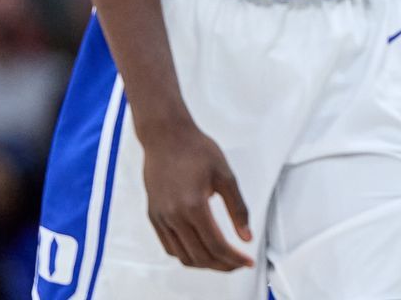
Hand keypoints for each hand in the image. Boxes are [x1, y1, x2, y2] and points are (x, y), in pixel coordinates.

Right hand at [138, 119, 253, 270]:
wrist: (166, 136)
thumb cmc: (196, 150)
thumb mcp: (226, 176)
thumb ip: (238, 209)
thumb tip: (246, 236)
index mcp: (193, 206)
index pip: (216, 245)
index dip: (234, 258)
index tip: (247, 262)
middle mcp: (173, 216)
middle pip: (200, 256)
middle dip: (222, 265)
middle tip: (238, 264)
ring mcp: (160, 218)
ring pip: (182, 256)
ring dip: (204, 263)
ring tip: (222, 260)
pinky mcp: (153, 216)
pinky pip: (169, 246)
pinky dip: (186, 255)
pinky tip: (200, 250)